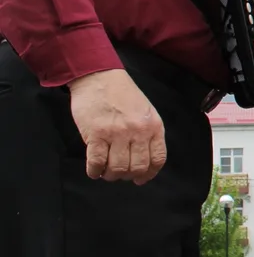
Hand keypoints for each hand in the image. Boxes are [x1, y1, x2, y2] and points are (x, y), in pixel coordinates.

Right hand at [69, 68, 166, 182]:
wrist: (100, 77)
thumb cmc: (123, 95)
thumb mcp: (146, 112)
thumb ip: (148, 133)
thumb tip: (145, 158)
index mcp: (154, 126)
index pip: (158, 159)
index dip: (149, 173)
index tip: (141, 179)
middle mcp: (138, 132)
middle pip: (137, 167)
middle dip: (128, 176)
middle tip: (119, 173)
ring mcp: (117, 134)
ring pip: (118, 168)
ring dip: (111, 175)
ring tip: (106, 171)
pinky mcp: (97, 134)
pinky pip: (97, 162)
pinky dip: (95, 171)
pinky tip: (94, 171)